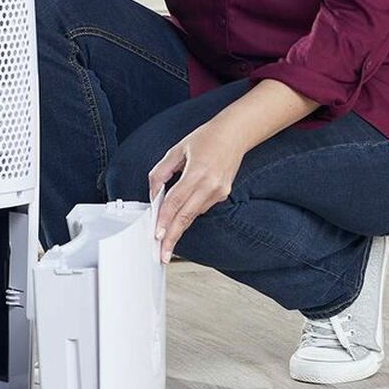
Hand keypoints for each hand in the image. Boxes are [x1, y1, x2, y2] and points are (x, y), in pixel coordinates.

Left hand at [147, 120, 246, 262]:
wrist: (235, 135)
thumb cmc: (207, 138)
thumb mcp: (177, 150)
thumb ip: (161, 172)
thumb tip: (153, 193)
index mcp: (198, 172)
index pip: (176, 201)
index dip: (164, 220)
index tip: (157, 235)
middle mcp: (211, 185)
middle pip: (186, 217)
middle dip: (172, 237)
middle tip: (163, 254)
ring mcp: (219, 192)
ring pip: (193, 214)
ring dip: (179, 223)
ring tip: (166, 232)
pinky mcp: (223, 195)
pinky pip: (201, 207)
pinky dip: (190, 209)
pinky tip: (185, 205)